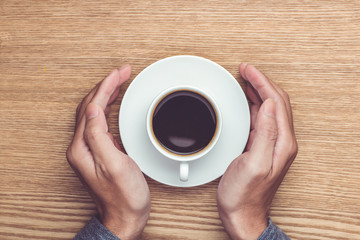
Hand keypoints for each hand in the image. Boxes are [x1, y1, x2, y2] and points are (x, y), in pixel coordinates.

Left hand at [66, 65, 150, 239]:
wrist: (125, 215)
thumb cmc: (124, 195)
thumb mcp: (114, 164)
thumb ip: (100, 136)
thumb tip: (94, 109)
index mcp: (82, 148)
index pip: (92, 107)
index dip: (106, 86)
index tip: (119, 73)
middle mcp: (82, 147)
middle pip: (91, 106)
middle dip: (106, 85)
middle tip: (122, 72)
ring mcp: (90, 148)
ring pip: (95, 111)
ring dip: (107, 93)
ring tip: (120, 81)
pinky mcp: (100, 151)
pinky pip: (101, 121)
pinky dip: (109, 107)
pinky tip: (115, 103)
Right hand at [217, 64, 297, 239]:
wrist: (242, 212)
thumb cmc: (244, 194)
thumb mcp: (254, 163)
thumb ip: (264, 134)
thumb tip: (269, 105)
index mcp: (282, 143)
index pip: (276, 102)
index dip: (262, 82)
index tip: (248, 70)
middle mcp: (280, 142)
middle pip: (275, 102)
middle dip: (261, 82)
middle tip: (246, 70)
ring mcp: (271, 144)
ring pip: (268, 108)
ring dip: (258, 91)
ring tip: (246, 79)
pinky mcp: (261, 147)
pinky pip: (260, 118)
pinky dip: (253, 104)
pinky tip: (247, 101)